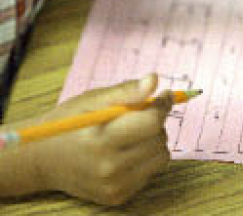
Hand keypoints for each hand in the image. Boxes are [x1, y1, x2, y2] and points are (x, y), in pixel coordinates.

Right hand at [35, 74, 171, 205]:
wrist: (43, 159)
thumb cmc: (69, 123)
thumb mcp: (92, 100)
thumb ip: (125, 91)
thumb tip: (154, 80)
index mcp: (101, 139)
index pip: (151, 122)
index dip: (161, 105)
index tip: (164, 94)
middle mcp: (109, 168)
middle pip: (158, 138)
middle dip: (155, 121)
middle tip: (139, 113)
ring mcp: (115, 186)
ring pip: (161, 156)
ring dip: (154, 139)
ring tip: (131, 132)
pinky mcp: (119, 197)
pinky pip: (151, 172)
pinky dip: (146, 157)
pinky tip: (127, 150)